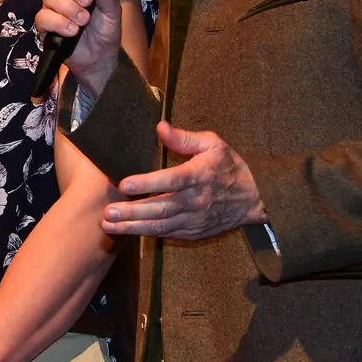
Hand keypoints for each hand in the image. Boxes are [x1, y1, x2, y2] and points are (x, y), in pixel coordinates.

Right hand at [35, 0, 122, 94]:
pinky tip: (72, 31)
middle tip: (88, 2)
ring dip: (70, 9)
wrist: (101, 58)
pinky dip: (59, 23)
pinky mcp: (45, 25)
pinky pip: (43, 17)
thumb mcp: (113, 9)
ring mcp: (52, 7)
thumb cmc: (106, 30)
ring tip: (84, 22)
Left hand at [102, 122, 267, 238]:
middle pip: (161, 208)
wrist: (254, 198)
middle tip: (107, 213)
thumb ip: (184, 138)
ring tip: (109, 225)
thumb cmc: (229, 166)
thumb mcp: (212, 144)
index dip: (147, 183)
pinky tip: (128, 231)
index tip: (124, 184)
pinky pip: (168, 234)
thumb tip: (160, 127)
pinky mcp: (194, 232)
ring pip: (161, 226)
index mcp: (200, 175)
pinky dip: (147, 233)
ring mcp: (195, 219)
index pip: (171, 181)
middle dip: (132, 212)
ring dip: (133, 227)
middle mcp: (196, 200)